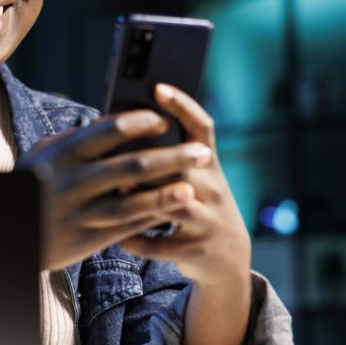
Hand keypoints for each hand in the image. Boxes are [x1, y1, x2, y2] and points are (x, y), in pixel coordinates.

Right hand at [19, 109, 214, 270]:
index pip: (111, 130)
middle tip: (202, 153)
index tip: (166, 120)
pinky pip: (125, 227)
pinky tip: (170, 211)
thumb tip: (123, 121)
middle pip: (132, 166)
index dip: (143, 123)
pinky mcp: (85, 239)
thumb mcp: (45, 153)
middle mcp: (73, 181)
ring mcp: (79, 212)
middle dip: (172, 158)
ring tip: (193, 190)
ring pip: (132, 203)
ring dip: (166, 196)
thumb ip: (81, 138)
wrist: (6, 228)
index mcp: (64, 152)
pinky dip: (150, 218)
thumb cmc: (34, 181)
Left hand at [118, 84, 251, 285]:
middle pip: (184, 164)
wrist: (227, 257)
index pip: (202, 127)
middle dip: (153, 158)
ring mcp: (208, 220)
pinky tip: (118, 237)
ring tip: (118, 192)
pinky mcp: (197, 250)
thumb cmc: (197, 206)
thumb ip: (168, 157)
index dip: (182, 105)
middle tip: (120, 151)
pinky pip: (161, 244)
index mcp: (209, 165)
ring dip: (144, 197)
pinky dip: (137, 240)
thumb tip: (124, 127)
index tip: (158, 87)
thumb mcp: (194, 179)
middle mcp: (214, 189)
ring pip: (174, 203)